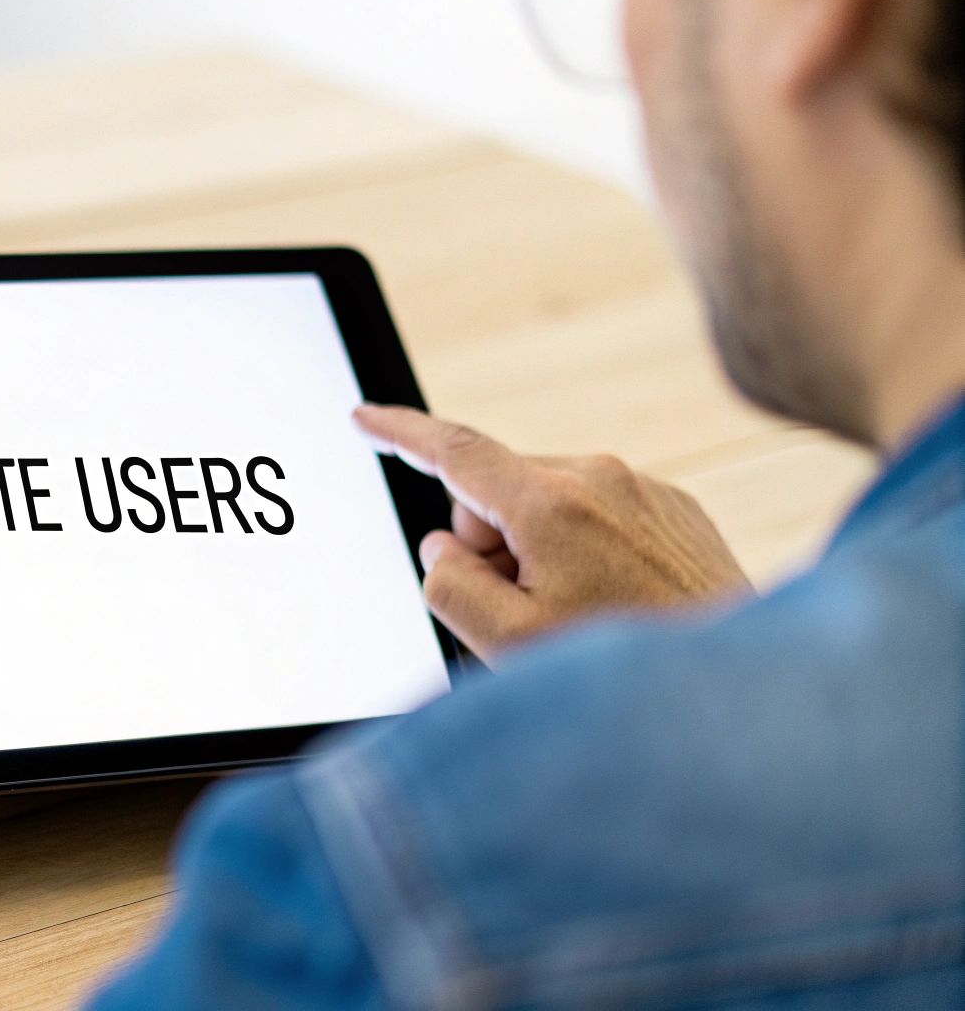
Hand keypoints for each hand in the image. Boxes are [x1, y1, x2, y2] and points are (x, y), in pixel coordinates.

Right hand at [353, 405, 751, 663]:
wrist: (741, 690)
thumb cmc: (625, 670)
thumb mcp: (507, 644)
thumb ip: (449, 585)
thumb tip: (444, 547)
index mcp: (552, 504)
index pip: (454, 451)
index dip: (400, 433)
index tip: (364, 416)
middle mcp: (602, 478)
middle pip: (497, 490)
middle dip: (487, 541)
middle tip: (521, 609)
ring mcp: (646, 490)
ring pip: (546, 503)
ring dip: (537, 551)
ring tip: (580, 615)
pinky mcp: (677, 510)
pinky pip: (598, 515)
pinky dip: (585, 552)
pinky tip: (617, 605)